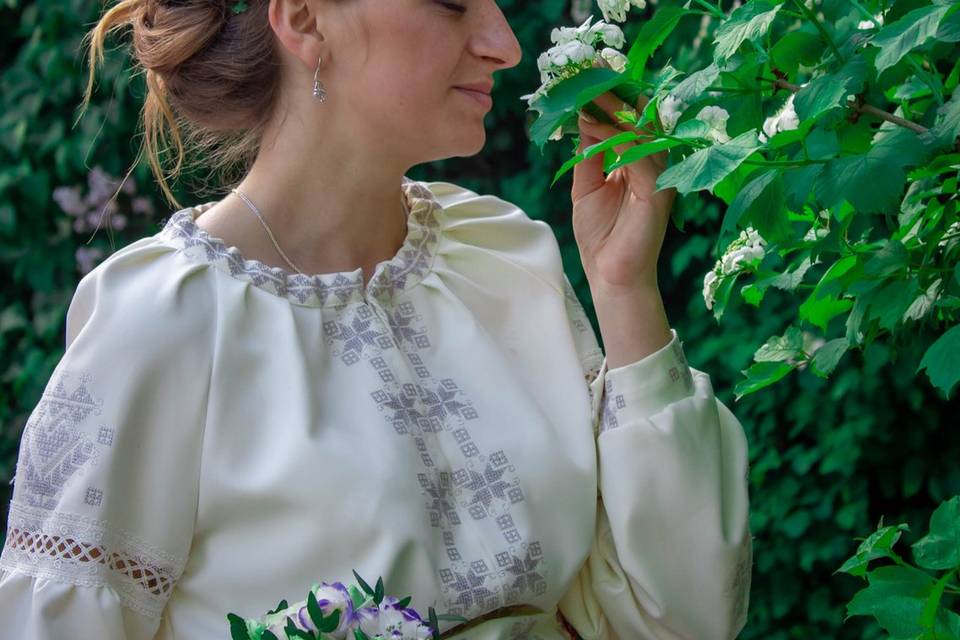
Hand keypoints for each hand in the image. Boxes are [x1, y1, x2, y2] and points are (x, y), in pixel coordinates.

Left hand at [571, 89, 676, 293]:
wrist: (609, 274)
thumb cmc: (601, 234)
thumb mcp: (587, 185)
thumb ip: (589, 153)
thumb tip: (584, 117)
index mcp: (640, 161)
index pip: (630, 120)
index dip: (613, 95)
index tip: (590, 71)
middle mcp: (655, 164)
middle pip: (641, 118)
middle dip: (616, 92)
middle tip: (591, 69)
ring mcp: (660, 176)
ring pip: (641, 132)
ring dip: (613, 111)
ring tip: (587, 93)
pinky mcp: (658, 192)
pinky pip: (638, 156)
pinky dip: (616, 139)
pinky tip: (594, 127)